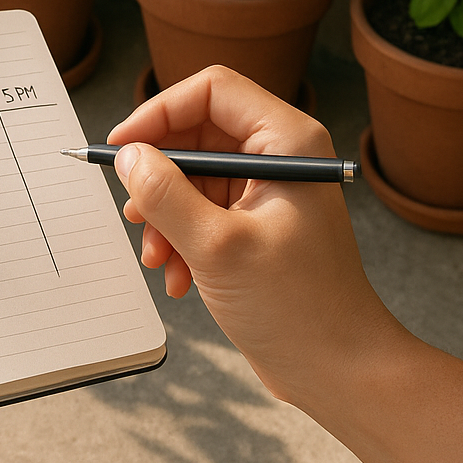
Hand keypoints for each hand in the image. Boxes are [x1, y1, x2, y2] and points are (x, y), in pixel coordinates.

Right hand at [106, 64, 398, 407]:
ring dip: (165, 217)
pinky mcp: (258, 225)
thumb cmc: (300, 308)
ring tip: (157, 258)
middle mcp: (281, 157)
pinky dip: (181, 239)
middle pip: (197, 135)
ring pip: (193, 178)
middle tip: (134, 214)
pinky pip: (203, 212)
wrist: (340, 371)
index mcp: (288, 141)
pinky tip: (177, 277)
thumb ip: (165, 194)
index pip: (211, 92)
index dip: (159, 113)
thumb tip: (130, 157)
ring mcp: (269, 192)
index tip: (122, 149)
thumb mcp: (218, 247)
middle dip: (159, 178)